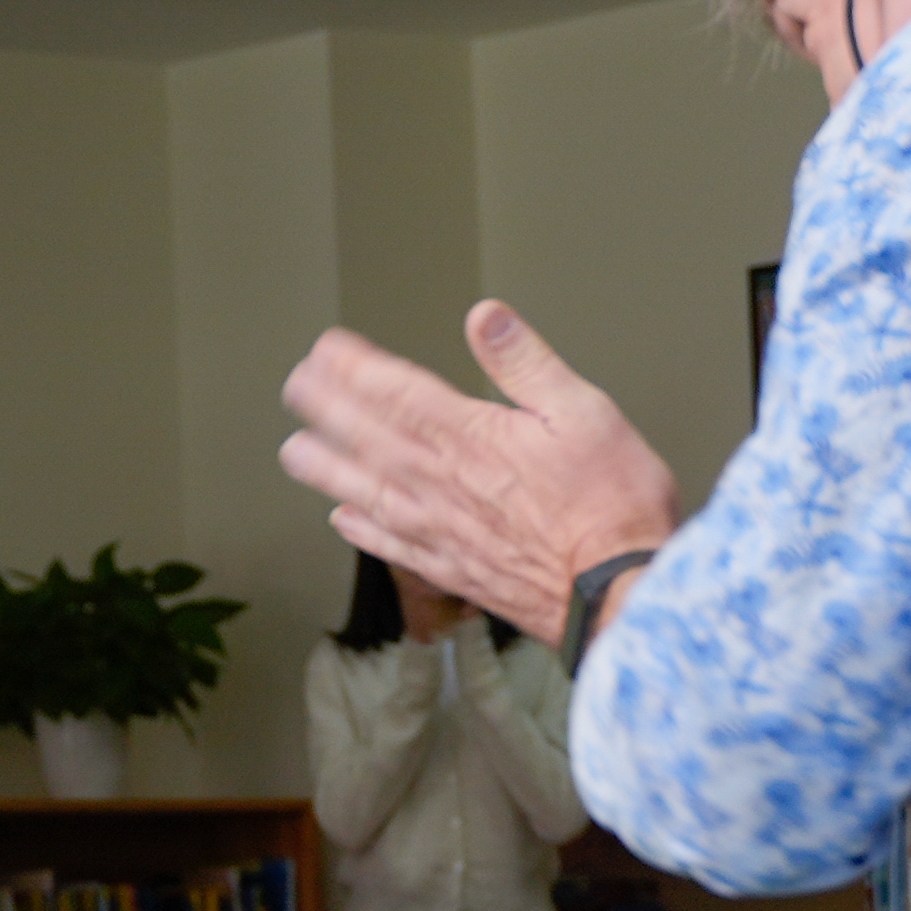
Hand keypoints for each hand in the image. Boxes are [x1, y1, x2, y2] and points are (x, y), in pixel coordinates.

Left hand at [280, 301, 684, 651]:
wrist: (616, 593)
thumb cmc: (611, 505)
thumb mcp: (584, 412)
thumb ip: (525, 364)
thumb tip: (485, 317)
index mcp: (469, 438)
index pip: (395, 392)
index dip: (354, 368)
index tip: (325, 350)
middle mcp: (440, 485)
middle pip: (367, 438)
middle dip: (326, 409)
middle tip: (295, 389)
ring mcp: (440, 532)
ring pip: (365, 492)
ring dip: (326, 469)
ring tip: (294, 452)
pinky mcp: (451, 571)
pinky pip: (390, 546)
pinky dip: (361, 531)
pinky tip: (343, 520)